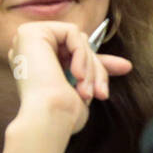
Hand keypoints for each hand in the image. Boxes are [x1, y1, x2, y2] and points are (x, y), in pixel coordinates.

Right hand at [7, 21, 132, 134]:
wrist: (48, 120)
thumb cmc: (63, 115)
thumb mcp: (84, 88)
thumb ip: (96, 71)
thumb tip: (127, 65)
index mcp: (35, 63)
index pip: (73, 53)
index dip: (97, 62)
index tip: (126, 68)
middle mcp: (27, 49)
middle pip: (78, 46)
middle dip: (96, 68)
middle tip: (101, 93)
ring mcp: (25, 39)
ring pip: (78, 40)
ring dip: (90, 66)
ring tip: (86, 91)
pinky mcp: (31, 32)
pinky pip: (72, 33)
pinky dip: (81, 54)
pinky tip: (77, 75)